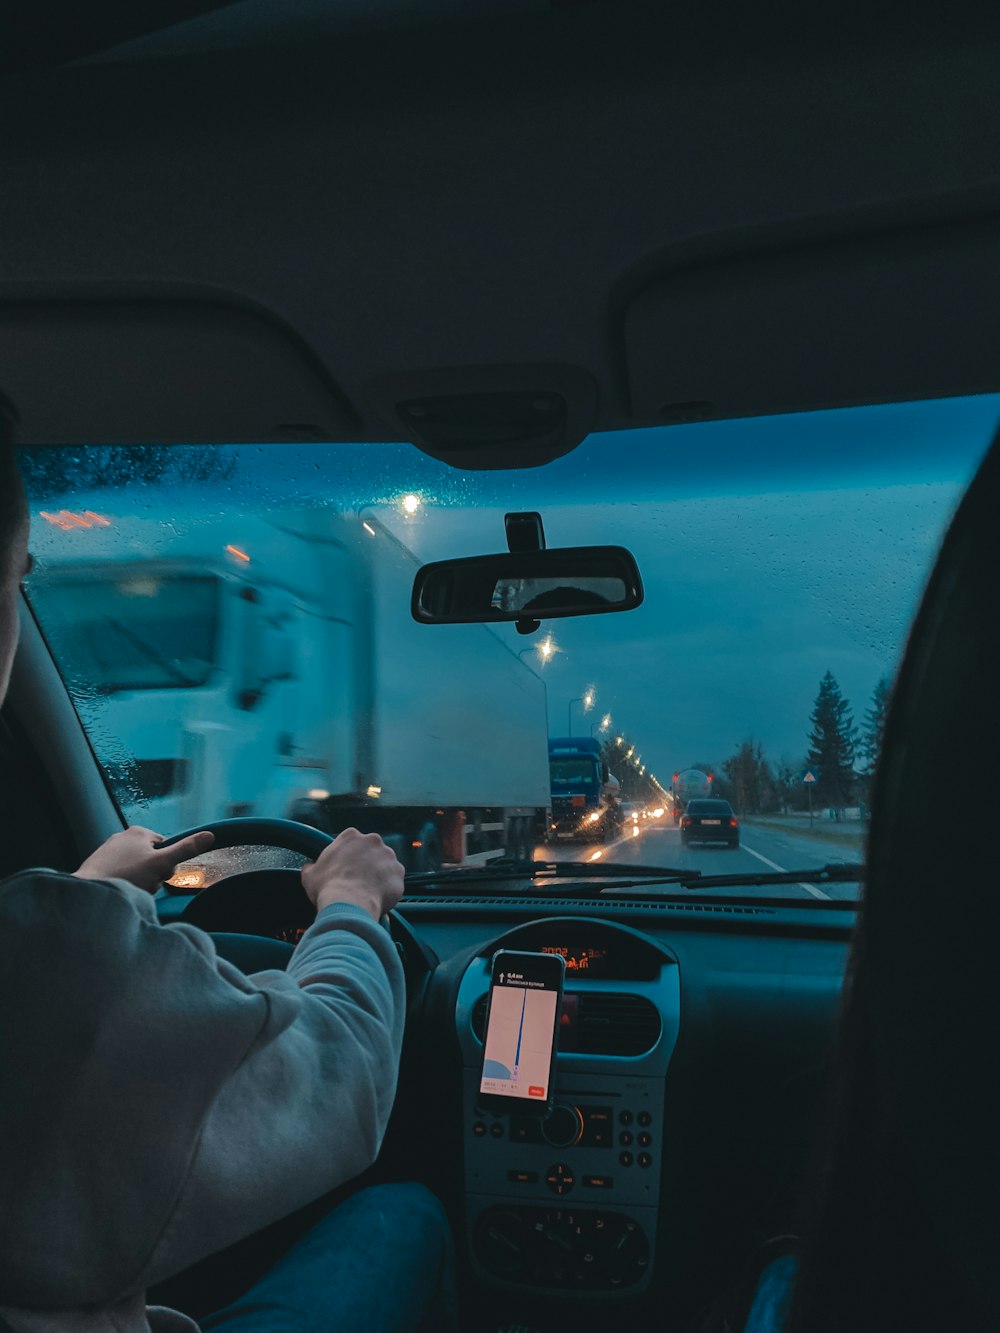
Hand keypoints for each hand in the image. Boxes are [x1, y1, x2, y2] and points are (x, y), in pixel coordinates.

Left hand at [74, 826, 214, 892]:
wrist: (90, 891)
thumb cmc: (125, 876)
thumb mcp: (161, 864)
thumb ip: (185, 850)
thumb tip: (210, 835)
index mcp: (138, 832)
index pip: (166, 848)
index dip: (167, 865)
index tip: (159, 875)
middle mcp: (122, 837)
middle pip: (151, 859)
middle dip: (152, 875)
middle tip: (144, 885)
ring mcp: (108, 850)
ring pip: (136, 869)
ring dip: (139, 882)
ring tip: (130, 889)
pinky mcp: (98, 865)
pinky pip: (120, 874)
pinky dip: (123, 884)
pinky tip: (119, 891)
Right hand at [301, 827, 403, 921]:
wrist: (350, 903)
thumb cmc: (328, 887)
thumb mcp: (309, 875)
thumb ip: (311, 866)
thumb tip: (309, 867)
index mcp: (351, 836)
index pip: (351, 842)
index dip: (348, 857)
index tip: (344, 869)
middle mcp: (373, 841)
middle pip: (370, 851)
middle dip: (366, 863)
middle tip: (356, 880)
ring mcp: (389, 856)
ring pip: (384, 865)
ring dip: (378, 875)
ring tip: (367, 892)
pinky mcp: (399, 873)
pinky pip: (394, 880)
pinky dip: (388, 888)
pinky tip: (377, 898)